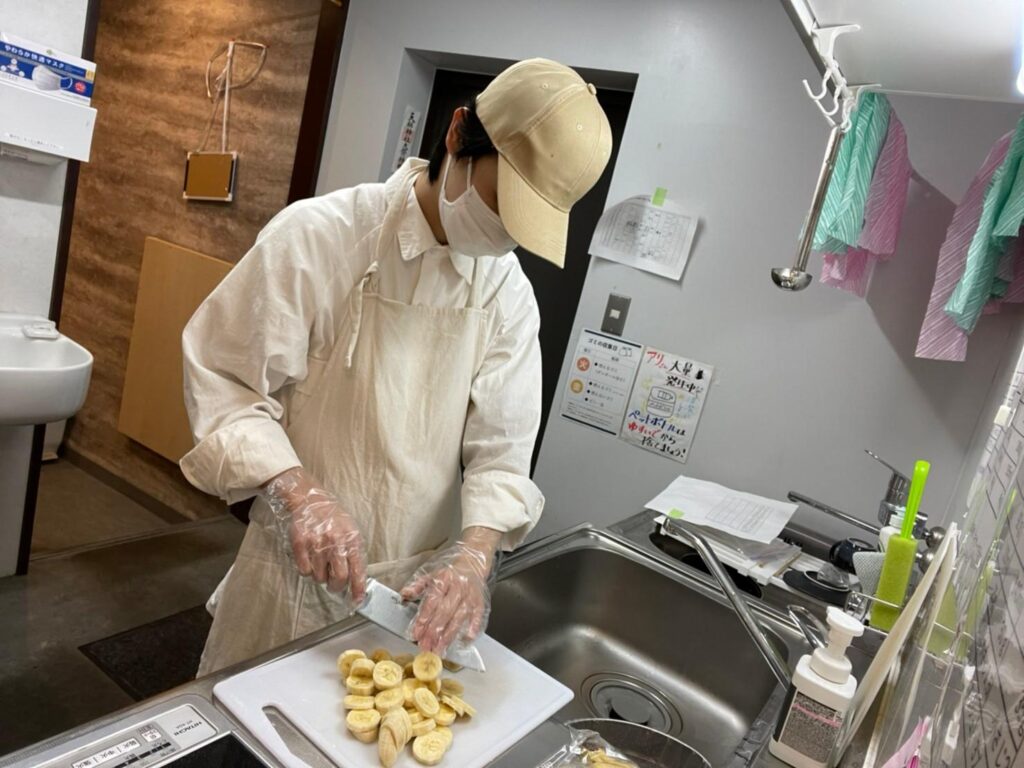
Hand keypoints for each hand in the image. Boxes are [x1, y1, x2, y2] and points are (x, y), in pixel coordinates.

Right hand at [262, 467, 367, 602]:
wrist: (310, 501)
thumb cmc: (333, 519)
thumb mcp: (351, 531)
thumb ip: (354, 553)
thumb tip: (356, 580)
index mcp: (352, 539)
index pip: (357, 570)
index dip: (357, 589)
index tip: (357, 600)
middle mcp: (335, 542)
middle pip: (339, 578)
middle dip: (336, 586)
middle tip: (334, 585)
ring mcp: (317, 543)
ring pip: (319, 577)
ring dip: (320, 576)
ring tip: (321, 563)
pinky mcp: (300, 544)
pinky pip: (304, 570)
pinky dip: (307, 570)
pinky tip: (310, 558)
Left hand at [400, 527, 499, 654]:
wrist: (473, 562)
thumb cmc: (450, 572)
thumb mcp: (431, 575)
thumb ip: (417, 586)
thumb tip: (403, 595)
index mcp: (443, 579)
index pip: (432, 601)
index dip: (424, 618)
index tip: (416, 632)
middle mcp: (457, 587)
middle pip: (445, 612)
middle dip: (434, 631)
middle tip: (425, 646)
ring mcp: (470, 595)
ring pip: (459, 617)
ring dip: (449, 635)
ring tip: (439, 649)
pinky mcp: (481, 601)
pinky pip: (478, 616)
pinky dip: (473, 628)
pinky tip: (465, 639)